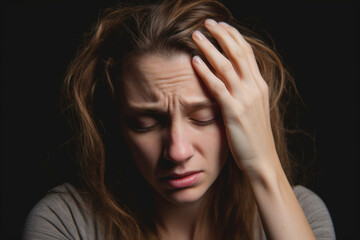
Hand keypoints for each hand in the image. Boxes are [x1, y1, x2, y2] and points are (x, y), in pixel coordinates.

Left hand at [191, 19, 279, 176]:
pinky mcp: (233, 112)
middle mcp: (254, 88)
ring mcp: (244, 99)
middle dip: (222, 34)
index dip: (234, 36)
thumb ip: (245, 92)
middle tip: (207, 23)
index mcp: (259, 85)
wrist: (262, 160)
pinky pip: (217, 87)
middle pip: (237, 52)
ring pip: (226, 65)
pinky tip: (194, 61)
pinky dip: (205, 72)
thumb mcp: (254, 109)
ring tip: (197, 36)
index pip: (247, 53)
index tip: (222, 26)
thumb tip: (231, 78)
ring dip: (210, 47)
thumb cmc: (254, 136)